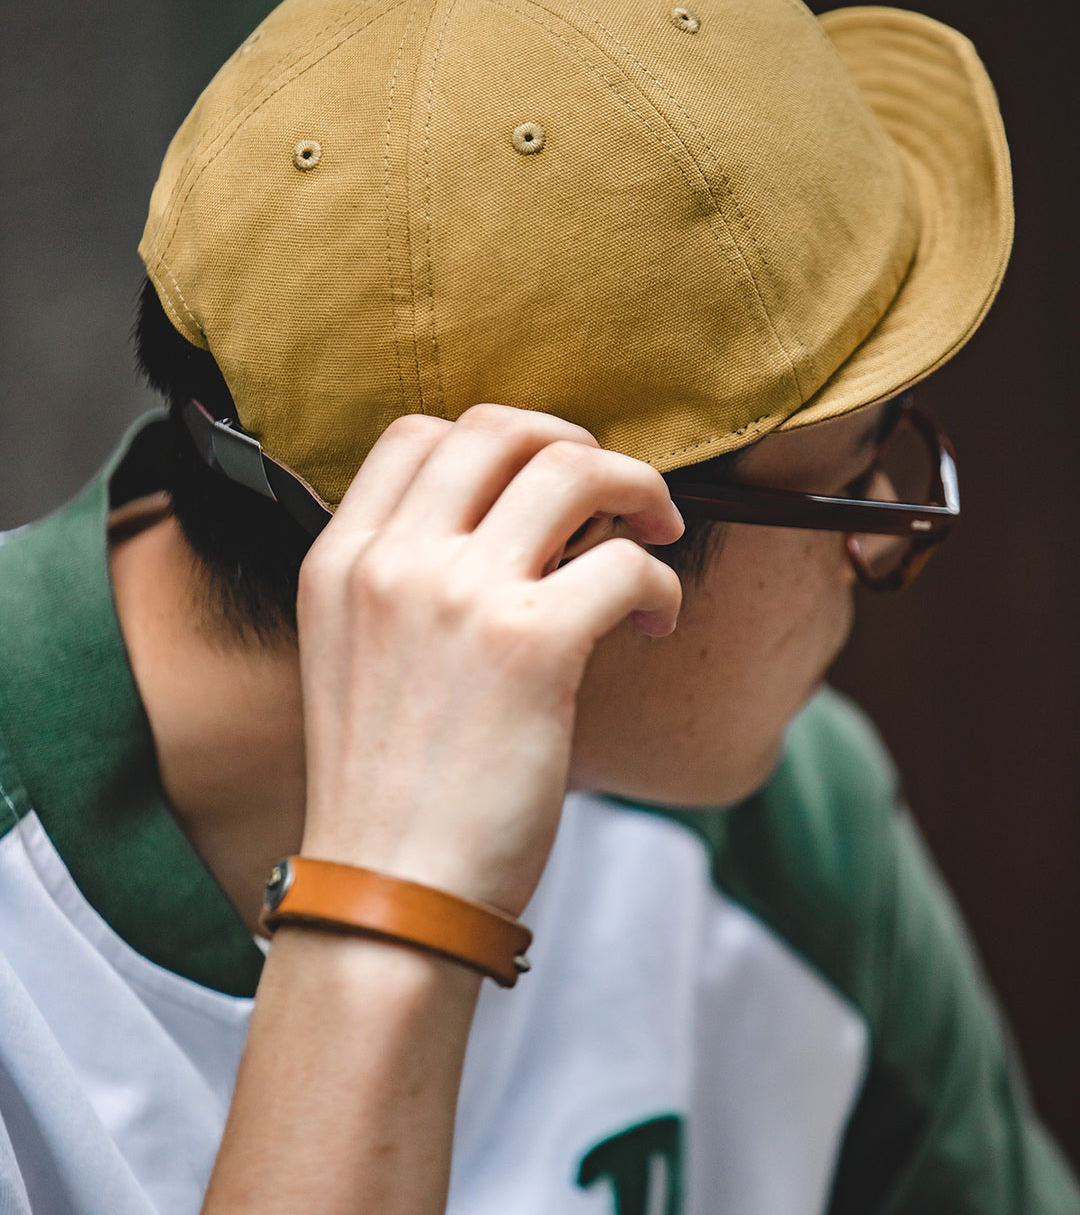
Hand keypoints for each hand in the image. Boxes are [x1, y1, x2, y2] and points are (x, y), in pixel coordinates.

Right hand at [295, 404, 683, 917]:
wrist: (388, 895)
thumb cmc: (388, 790)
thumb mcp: (358, 657)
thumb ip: (410, 581)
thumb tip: (526, 526)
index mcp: (341, 560)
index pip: (418, 433)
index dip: (496, 440)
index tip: (541, 481)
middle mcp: (393, 561)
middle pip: (501, 429)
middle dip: (577, 444)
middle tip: (617, 493)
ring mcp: (460, 596)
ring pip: (573, 470)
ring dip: (636, 487)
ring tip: (658, 531)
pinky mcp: (532, 646)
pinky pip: (627, 563)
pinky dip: (663, 586)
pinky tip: (657, 626)